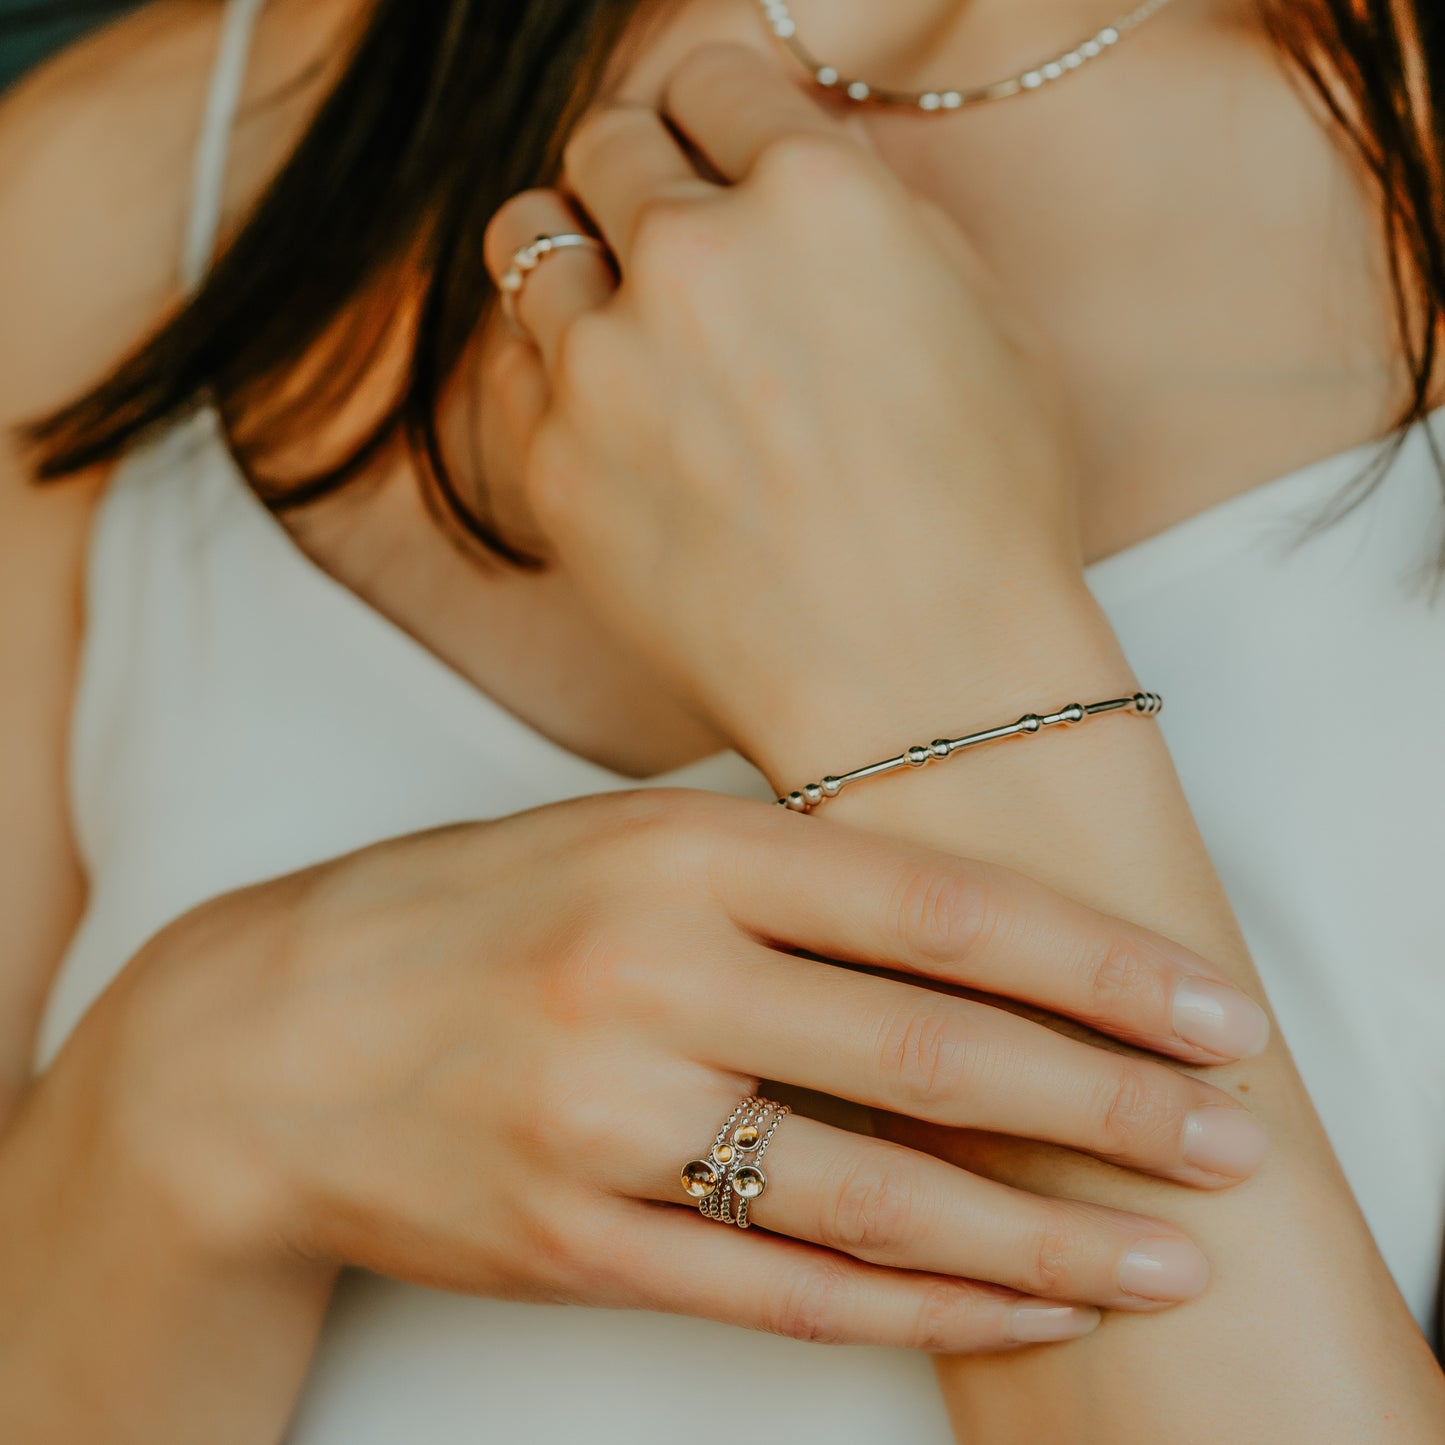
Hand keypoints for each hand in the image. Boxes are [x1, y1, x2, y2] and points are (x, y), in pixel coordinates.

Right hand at [78, 790, 1268, 1352]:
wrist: (257, 1042)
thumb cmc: (457, 916)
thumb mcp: (606, 838)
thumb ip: (768, 870)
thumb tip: (958, 917)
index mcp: (672, 853)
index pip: (933, 907)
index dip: (1094, 963)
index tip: (1210, 1008)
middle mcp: (646, 978)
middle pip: (928, 1052)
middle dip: (1106, 1102)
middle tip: (1232, 1138)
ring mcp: (602, 1122)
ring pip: (870, 1197)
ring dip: (1038, 1235)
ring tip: (1162, 1257)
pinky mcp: (568, 1241)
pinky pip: (776, 1294)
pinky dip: (915, 1310)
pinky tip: (1015, 1313)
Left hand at [482, 44, 1086, 761]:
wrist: (921, 687)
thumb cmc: (983, 519)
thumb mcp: (987, 322)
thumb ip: (879, 215)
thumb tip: (804, 165)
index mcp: (813, 197)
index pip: (709, 76)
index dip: (718, 116)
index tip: (720, 155)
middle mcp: (689, 259)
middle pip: (606, 143)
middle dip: (642, 176)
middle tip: (676, 239)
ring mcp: (604, 365)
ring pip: (528, 236)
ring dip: (579, 259)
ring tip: (633, 324)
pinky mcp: (551, 464)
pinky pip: (511, 363)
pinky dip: (551, 366)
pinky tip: (614, 413)